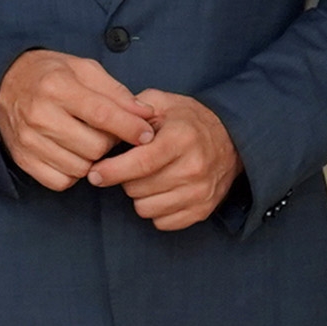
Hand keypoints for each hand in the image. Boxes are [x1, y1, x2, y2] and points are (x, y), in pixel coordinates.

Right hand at [0, 50, 149, 191]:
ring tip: (86, 140)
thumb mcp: (84, 69)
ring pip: (80, 168)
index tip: (146, 134)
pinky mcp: (23, 160)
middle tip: (106, 132)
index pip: (102, 114)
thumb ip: (116, 92)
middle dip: (109, 142)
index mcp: (57, 86)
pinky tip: (71, 154)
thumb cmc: (50, 74)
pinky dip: (72, 173)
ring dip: (92, 159)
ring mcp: (29, 141)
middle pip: (94, 147)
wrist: (3, 84)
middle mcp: (40, 114)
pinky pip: (61, 181)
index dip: (130, 127)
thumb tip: (145, 114)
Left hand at [89, 90, 240, 231]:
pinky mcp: (202, 210)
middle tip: (132, 166)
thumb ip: (133, 110)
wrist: (232, 140)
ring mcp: (200, 192)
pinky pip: (162, 222)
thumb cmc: (188, 121)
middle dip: (125, 178)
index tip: (95, 174)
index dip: (112, 171)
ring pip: (145, 208)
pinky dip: (155, 210)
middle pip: (137, 189)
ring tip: (148, 178)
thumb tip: (106, 126)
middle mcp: (194, 167)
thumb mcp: (163, 103)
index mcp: (181, 138)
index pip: (141, 163)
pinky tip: (161, 192)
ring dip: (139, 196)